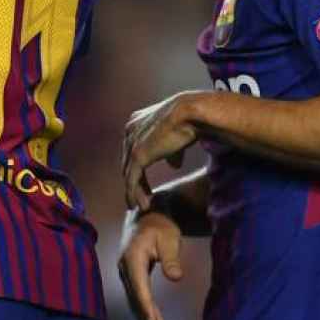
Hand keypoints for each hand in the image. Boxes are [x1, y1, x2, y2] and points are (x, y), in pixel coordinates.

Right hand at [117, 208, 183, 319]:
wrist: (147, 216)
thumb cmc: (160, 226)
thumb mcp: (169, 238)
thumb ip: (171, 257)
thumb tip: (176, 278)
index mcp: (133, 257)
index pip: (140, 286)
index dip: (146, 306)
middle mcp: (126, 268)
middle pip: (136, 298)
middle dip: (148, 319)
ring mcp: (127, 273)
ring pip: (136, 301)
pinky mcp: (132, 277)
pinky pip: (138, 298)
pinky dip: (146, 312)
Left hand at [123, 91, 200, 209]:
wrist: (190, 113)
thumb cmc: (189, 121)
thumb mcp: (176, 136)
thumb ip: (171, 152)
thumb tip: (174, 165)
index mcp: (136, 123)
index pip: (133, 151)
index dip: (137, 169)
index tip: (144, 184)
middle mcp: (129, 131)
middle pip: (128, 163)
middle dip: (134, 183)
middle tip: (141, 199)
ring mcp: (131, 143)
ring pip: (129, 174)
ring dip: (135, 192)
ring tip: (143, 206)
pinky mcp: (137, 155)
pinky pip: (132, 180)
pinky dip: (134, 194)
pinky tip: (140, 205)